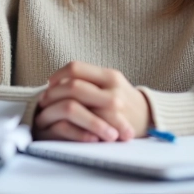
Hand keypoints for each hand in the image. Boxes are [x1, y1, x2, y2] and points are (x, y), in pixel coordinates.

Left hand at [33, 61, 151, 142]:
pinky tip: (62, 126)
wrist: (149, 119)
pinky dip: (70, 125)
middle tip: (44, 101)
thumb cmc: (125, 101)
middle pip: (74, 86)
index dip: (58, 75)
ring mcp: (113, 108)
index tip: (49, 84)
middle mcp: (113, 89)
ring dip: (58, 109)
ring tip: (49, 113)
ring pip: (77, 105)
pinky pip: (85, 125)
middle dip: (54, 94)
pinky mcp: (112, 125)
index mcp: (109, 75)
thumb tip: (57, 81)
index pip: (76, 68)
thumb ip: (89, 80)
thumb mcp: (111, 84)